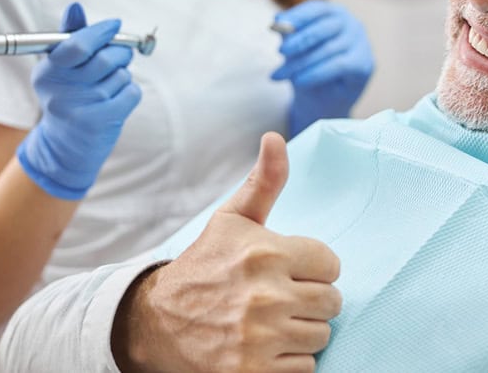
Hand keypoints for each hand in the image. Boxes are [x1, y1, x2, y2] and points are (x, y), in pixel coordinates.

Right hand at [16, 3, 142, 199]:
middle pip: (105, 58)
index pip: (76, 44)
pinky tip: (117, 101)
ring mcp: (79, 109)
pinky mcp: (99, 123)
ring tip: (109, 86)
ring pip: (121, 76)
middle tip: (121, 55)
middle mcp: (59, 91)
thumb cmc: (69, 96)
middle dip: (120, 52)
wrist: (66, 147)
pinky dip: (130, 92)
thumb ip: (71, 37)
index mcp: (47, 72)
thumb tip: (75, 6)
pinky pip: (131, 93)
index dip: (100, 32)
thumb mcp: (62, 68)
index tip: (115, 25)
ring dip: (122, 76)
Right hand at [114, 132, 341, 372]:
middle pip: (331, 302)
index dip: (314, 268)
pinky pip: (305, 368)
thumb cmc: (204, 265)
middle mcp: (265, 295)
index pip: (331, 264)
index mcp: (266, 253)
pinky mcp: (253, 372)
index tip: (291, 271)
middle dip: (312, 300)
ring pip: (321, 336)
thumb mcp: (232, 220)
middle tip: (283, 299)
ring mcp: (259, 337)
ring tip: (274, 322)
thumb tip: (276, 138)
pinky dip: (290, 361)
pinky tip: (266, 346)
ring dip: (303, 331)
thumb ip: (264, 182)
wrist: (156, 321)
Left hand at [271, 0, 374, 135]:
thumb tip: (278, 21)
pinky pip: (338, 66)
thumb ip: (290, 34)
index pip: (317, 8)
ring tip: (279, 74)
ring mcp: (362, 43)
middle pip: (323, 28)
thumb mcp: (295, 49)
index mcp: (336, 13)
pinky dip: (316, 73)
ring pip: (328, 49)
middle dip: (299, 40)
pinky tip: (299, 81)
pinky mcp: (364, 63)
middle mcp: (353, 24)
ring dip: (301, 63)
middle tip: (280, 51)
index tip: (276, 23)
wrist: (323, 100)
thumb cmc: (308, 67)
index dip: (297, 15)